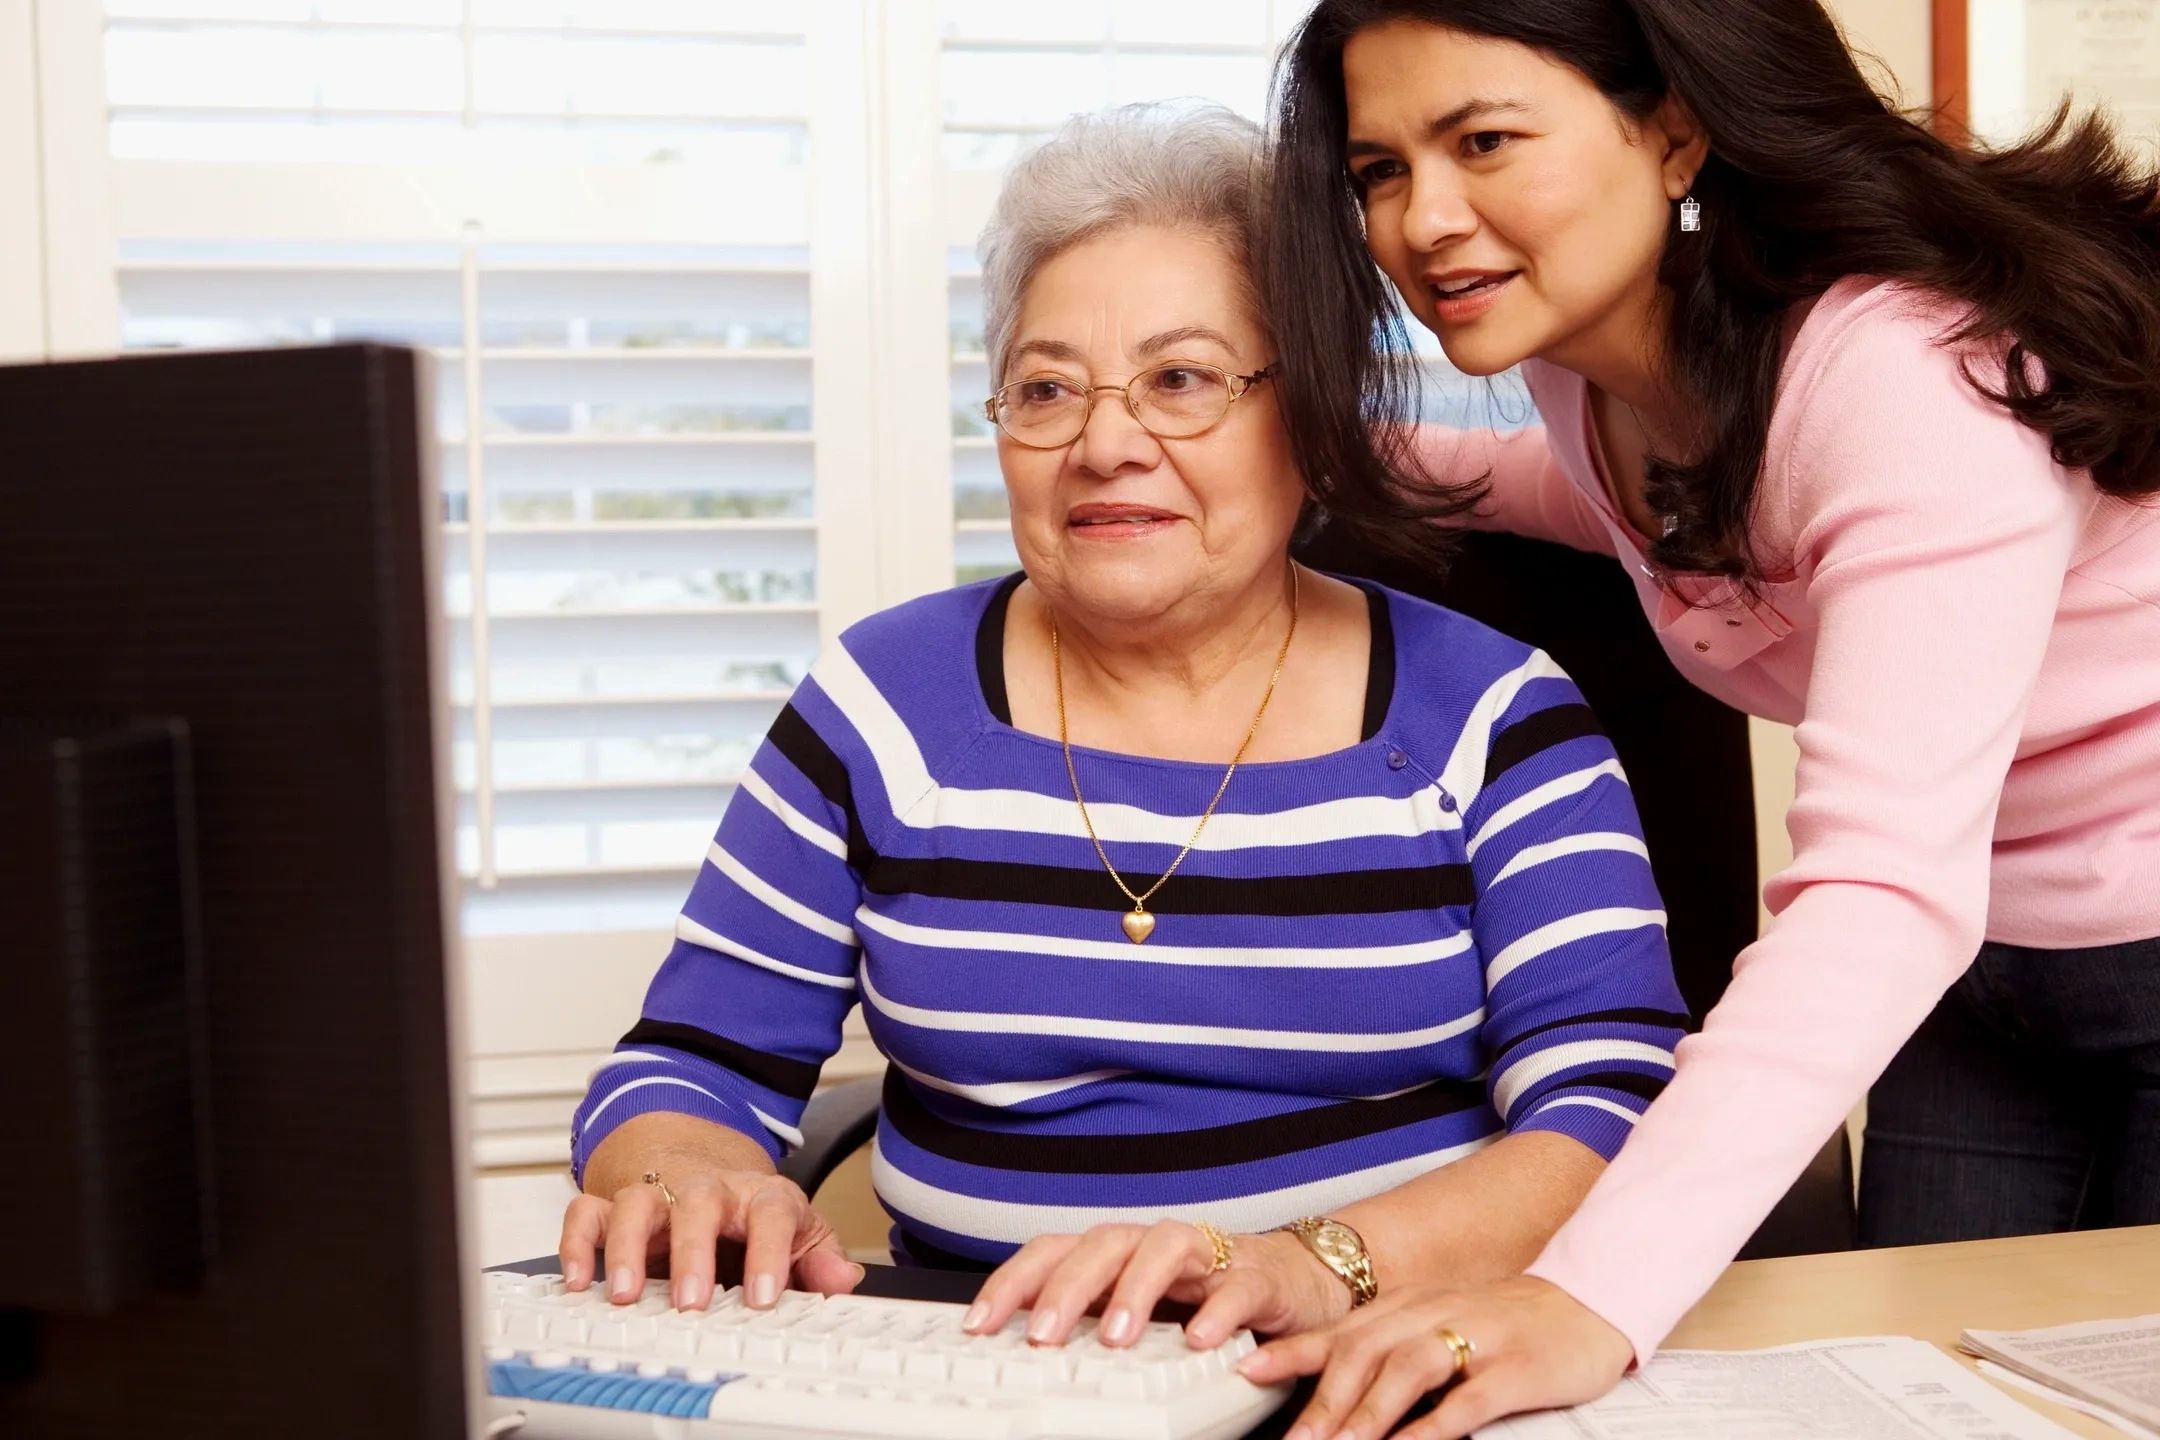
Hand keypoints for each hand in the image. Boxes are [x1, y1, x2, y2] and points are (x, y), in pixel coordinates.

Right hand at [558, 1168, 864, 1313]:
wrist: (699, 1154)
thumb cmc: (747, 1207)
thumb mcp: (796, 1228)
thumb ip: (819, 1257)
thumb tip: (843, 1279)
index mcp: (757, 1196)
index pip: (771, 1214)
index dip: (770, 1253)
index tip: (766, 1296)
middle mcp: (705, 1190)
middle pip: (698, 1203)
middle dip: (692, 1253)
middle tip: (691, 1302)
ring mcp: (657, 1194)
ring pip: (636, 1204)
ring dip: (626, 1249)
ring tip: (624, 1295)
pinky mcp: (614, 1203)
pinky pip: (587, 1212)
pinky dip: (577, 1244)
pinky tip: (579, 1280)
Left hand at [962, 1220, 1352, 1350]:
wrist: (1298, 1279)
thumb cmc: (1207, 1295)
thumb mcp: (1141, 1308)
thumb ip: (1092, 1320)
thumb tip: (1022, 1354)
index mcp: (1120, 1254)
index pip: (1056, 1251)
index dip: (1014, 1282)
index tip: (979, 1324)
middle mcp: (1156, 1246)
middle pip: (1103, 1245)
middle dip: (1067, 1288)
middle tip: (1042, 1336)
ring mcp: (1208, 1257)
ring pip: (1165, 1250)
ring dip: (1136, 1291)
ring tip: (1116, 1337)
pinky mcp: (1258, 1278)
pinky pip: (1237, 1288)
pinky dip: (1217, 1311)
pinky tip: (1200, 1340)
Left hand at [1236, 1274, 1633, 1439]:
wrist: (1586, 1303)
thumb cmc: (1501, 1324)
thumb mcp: (1435, 1325)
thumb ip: (1385, 1351)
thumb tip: (1328, 1394)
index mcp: (1407, 1306)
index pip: (1339, 1330)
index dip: (1292, 1353)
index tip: (1248, 1374)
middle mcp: (1432, 1314)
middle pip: (1363, 1352)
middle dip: (1322, 1401)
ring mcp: (1474, 1338)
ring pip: (1406, 1370)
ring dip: (1366, 1414)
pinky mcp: (1514, 1369)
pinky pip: (1467, 1398)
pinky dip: (1432, 1426)